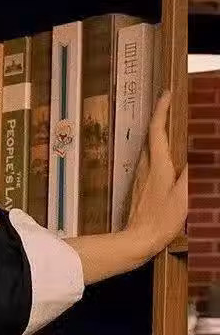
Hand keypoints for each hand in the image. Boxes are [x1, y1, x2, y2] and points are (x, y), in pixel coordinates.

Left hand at [125, 90, 187, 255]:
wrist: (138, 240)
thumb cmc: (162, 220)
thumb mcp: (184, 196)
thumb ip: (191, 173)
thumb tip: (197, 154)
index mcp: (158, 166)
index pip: (158, 131)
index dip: (161, 111)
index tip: (166, 94)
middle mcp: (146, 168)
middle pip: (151, 137)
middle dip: (160, 119)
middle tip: (171, 106)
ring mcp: (140, 178)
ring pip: (149, 150)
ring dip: (158, 135)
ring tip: (171, 127)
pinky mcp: (139, 188)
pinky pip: (149, 163)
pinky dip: (157, 152)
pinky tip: (166, 158)